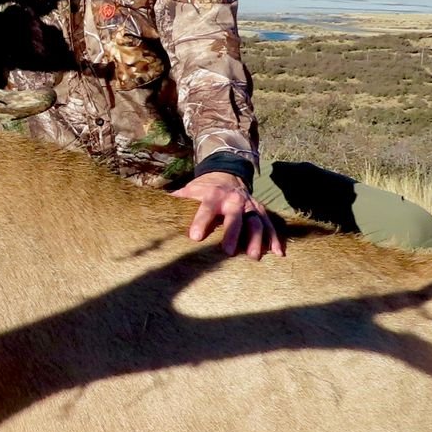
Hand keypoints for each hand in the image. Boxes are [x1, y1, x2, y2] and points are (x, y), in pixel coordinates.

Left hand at [169, 171, 285, 259]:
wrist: (227, 175)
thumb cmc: (203, 190)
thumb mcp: (189, 191)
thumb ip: (176, 201)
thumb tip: (152, 210)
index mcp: (213, 195)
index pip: (207, 208)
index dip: (201, 221)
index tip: (195, 237)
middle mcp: (234, 200)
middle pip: (235, 216)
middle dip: (232, 232)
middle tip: (228, 251)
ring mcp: (249, 205)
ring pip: (256, 222)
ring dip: (256, 239)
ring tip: (254, 256)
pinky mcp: (260, 211)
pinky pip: (270, 224)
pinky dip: (275, 238)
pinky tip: (278, 253)